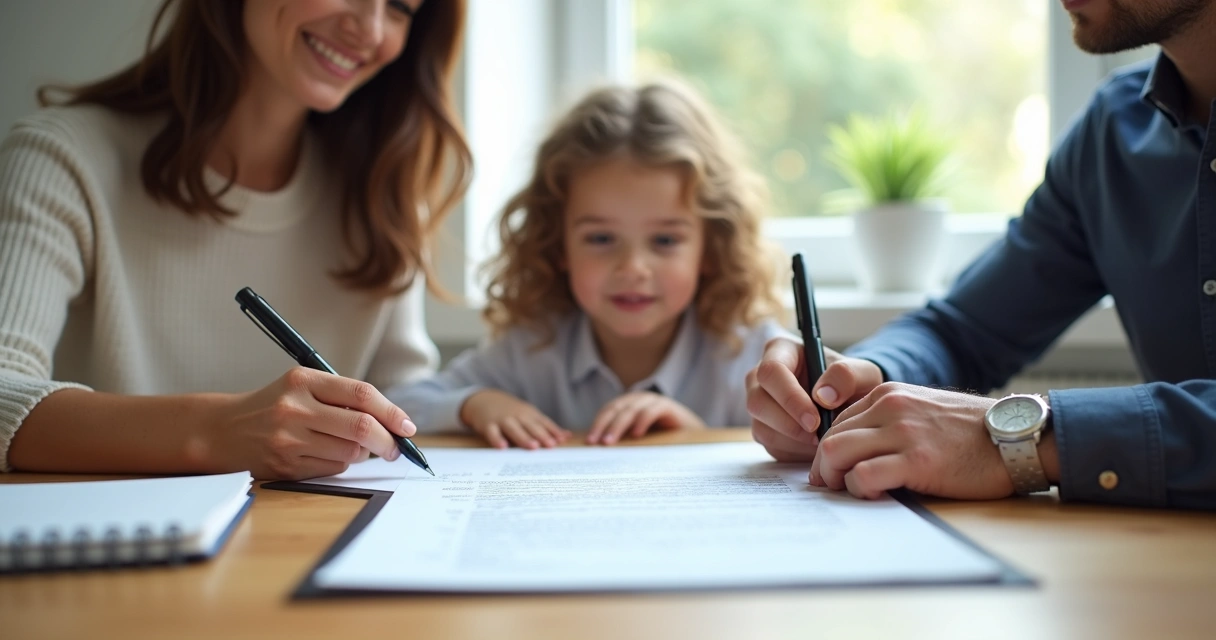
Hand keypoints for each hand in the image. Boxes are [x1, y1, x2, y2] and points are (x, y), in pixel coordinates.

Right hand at [201, 367, 416, 479]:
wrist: (223, 430)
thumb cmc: (274, 406)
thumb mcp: (302, 387)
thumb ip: (342, 397)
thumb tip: (392, 421)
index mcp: (303, 381)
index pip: (361, 394)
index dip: (392, 411)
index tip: (408, 426)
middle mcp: (295, 408)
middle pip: (361, 427)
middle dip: (388, 441)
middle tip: (397, 448)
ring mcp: (289, 439)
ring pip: (350, 452)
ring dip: (363, 454)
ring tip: (353, 447)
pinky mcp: (285, 465)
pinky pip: (333, 469)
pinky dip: (341, 464)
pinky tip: (326, 454)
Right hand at [460, 389, 570, 449]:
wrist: (484, 400)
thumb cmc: (511, 412)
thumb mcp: (529, 416)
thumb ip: (546, 427)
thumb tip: (567, 437)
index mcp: (529, 414)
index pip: (543, 423)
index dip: (553, 431)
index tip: (562, 440)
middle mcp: (517, 416)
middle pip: (531, 426)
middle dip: (542, 435)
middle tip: (551, 445)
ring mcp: (502, 420)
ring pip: (514, 429)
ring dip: (523, 437)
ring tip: (533, 447)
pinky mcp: (488, 425)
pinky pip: (492, 433)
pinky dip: (497, 439)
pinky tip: (503, 447)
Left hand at [587, 392, 704, 444]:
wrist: (691, 436)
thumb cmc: (661, 439)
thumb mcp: (637, 439)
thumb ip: (622, 440)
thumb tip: (598, 452)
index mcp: (627, 404)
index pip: (608, 411)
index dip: (597, 424)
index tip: (589, 442)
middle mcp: (638, 399)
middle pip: (616, 410)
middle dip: (604, 426)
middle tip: (597, 443)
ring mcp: (652, 400)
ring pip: (630, 410)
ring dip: (618, 426)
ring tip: (610, 441)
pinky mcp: (667, 406)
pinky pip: (651, 411)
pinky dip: (642, 422)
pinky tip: (636, 435)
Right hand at [745, 337, 883, 461]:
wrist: (850, 403)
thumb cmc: (852, 383)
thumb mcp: (863, 373)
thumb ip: (848, 376)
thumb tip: (823, 396)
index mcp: (780, 350)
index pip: (771, 371)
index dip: (789, 397)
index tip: (815, 419)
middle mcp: (760, 376)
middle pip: (757, 402)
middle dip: (788, 424)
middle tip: (818, 436)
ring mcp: (759, 404)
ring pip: (761, 427)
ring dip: (793, 441)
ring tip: (822, 440)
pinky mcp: (763, 429)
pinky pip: (771, 446)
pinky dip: (794, 452)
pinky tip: (814, 446)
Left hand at [809, 382, 1012, 499]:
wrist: (1016, 436)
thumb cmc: (972, 432)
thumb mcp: (923, 410)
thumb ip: (891, 421)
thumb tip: (858, 450)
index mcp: (888, 394)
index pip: (837, 422)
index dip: (829, 451)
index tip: (833, 471)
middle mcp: (890, 407)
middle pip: (830, 438)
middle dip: (824, 468)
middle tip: (831, 489)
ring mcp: (902, 432)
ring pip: (837, 453)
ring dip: (834, 479)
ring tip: (849, 493)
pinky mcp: (917, 460)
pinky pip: (864, 475)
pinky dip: (859, 490)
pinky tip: (875, 495)